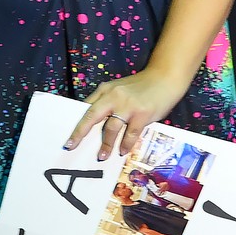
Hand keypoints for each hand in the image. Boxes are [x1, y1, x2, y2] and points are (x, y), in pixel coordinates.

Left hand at [64, 68, 186, 161]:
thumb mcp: (120, 89)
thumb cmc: (142, 86)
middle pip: (93, 116)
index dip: (78, 125)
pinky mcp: (142, 114)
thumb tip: (96, 124)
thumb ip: (108, 102)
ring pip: (111, 128)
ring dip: (106, 145)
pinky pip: (130, 134)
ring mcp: (129, 105)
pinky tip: (122, 151)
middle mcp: (115, 96)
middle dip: (81, 133)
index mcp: (106, 90)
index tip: (69, 139)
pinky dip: (125, 144)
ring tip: (102, 156)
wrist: (166, 77)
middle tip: (72, 146)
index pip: (87, 108)